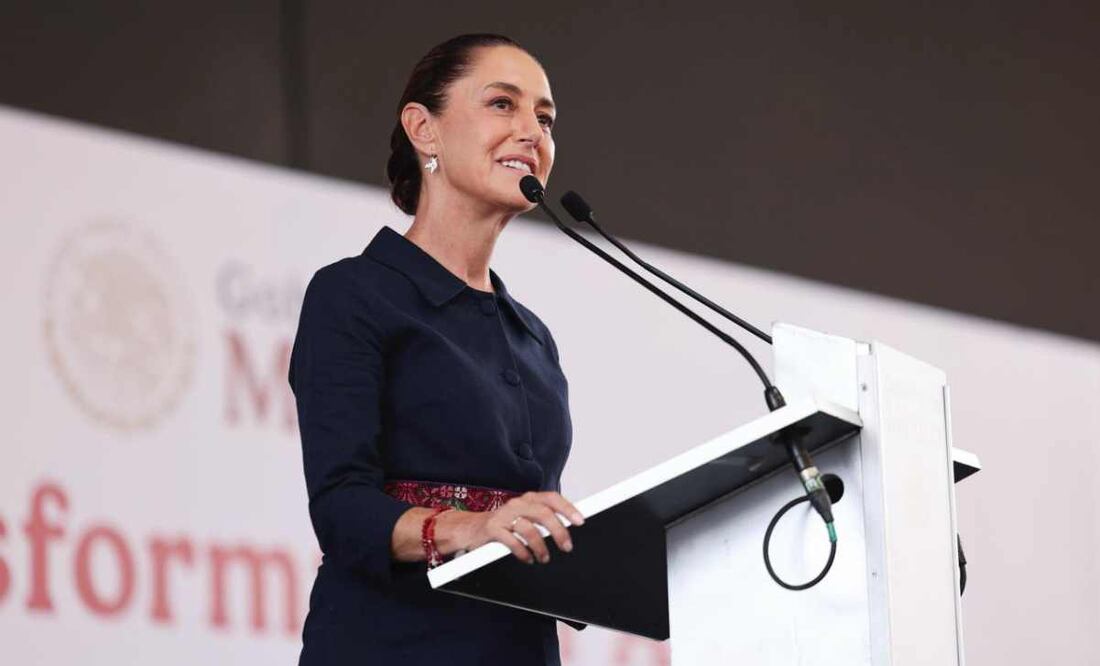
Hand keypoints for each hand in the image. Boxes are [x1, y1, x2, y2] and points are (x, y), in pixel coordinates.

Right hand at [455, 491, 584, 563]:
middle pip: (543, 513)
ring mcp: (504, 515)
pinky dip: (523, 552)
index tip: (580, 521)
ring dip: (540, 546)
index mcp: (529, 499)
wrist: (472, 529)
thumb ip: (544, 520)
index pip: (552, 498)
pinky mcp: (492, 529)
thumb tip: (569, 529)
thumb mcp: (526, 518)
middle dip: (558, 531)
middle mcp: (518, 504)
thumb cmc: (505, 524)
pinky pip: (512, 541)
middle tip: (566, 546)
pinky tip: (528, 558)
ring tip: (544, 557)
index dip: (568, 508)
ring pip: (528, 528)